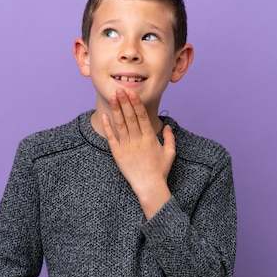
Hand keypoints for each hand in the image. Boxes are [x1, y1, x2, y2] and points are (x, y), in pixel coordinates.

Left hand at [101, 89, 174, 218]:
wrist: (149, 187)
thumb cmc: (160, 171)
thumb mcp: (170, 153)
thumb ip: (170, 138)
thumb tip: (168, 126)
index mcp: (150, 138)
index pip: (142, 116)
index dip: (136, 102)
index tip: (132, 91)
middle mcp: (138, 140)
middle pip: (130, 116)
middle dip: (125, 101)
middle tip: (120, 88)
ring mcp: (127, 147)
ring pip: (121, 124)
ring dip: (116, 109)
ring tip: (113, 97)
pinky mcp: (118, 154)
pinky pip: (111, 138)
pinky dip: (108, 126)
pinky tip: (105, 115)